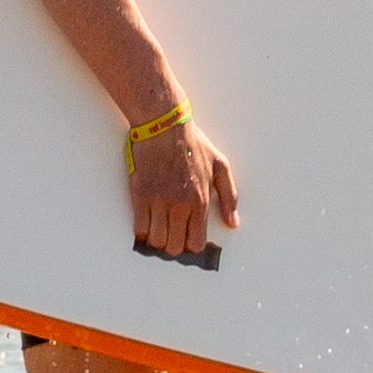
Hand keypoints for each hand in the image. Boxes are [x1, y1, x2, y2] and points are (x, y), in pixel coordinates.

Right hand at [127, 114, 240, 259]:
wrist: (164, 125)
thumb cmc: (193, 143)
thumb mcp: (220, 166)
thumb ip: (229, 197)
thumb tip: (233, 222)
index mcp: (201, 201)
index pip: (197, 242)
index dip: (192, 244)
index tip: (188, 238)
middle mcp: (180, 206)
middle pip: (175, 246)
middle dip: (174, 246)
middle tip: (172, 236)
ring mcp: (159, 202)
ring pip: (157, 241)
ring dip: (158, 241)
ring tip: (159, 231)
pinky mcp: (140, 196)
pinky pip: (140, 228)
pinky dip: (142, 233)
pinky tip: (145, 226)